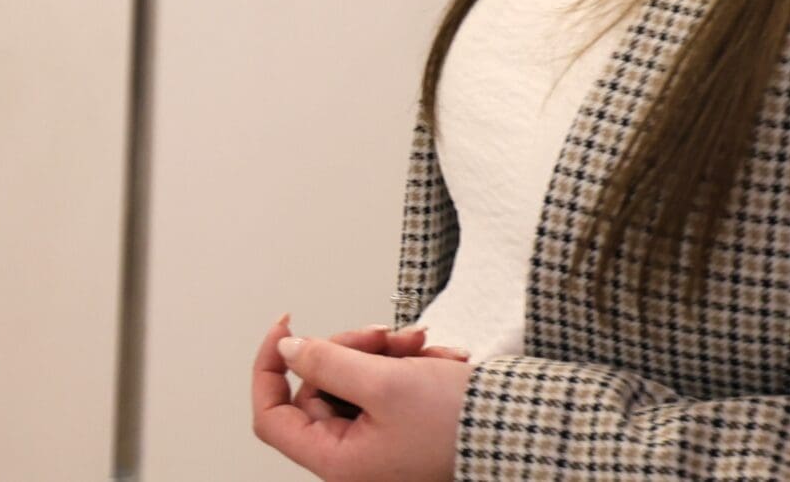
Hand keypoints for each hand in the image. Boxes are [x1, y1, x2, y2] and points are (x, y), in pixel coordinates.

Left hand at [252, 315, 468, 481]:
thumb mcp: (383, 381)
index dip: (269, 367)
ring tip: (419, 344)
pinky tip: (434, 357)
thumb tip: (288, 350)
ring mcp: (376, 444)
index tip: (285, 327)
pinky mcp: (398, 428)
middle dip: (352, 349)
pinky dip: (403, 365)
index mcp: (338, 462)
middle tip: (385, 334)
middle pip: (319, 386)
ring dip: (384, 353)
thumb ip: (326, 361)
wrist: (521, 430)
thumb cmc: (458, 423)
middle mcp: (352, 459)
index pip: (271, 414)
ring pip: (353, 379)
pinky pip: (382, 386)